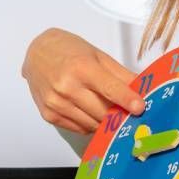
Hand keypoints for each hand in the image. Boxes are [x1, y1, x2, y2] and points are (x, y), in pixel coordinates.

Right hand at [21, 28, 144, 134]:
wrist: (36, 53)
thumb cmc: (69, 50)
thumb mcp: (97, 55)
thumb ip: (120, 74)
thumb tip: (143, 90)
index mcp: (81, 68)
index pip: (110, 89)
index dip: (127, 100)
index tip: (141, 108)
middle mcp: (66, 87)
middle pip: (102, 111)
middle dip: (119, 114)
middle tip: (128, 113)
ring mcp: (56, 103)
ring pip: (91, 124)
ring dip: (104, 122)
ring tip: (109, 112)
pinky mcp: (49, 115)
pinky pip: (79, 129)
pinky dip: (89, 124)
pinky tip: (89, 112)